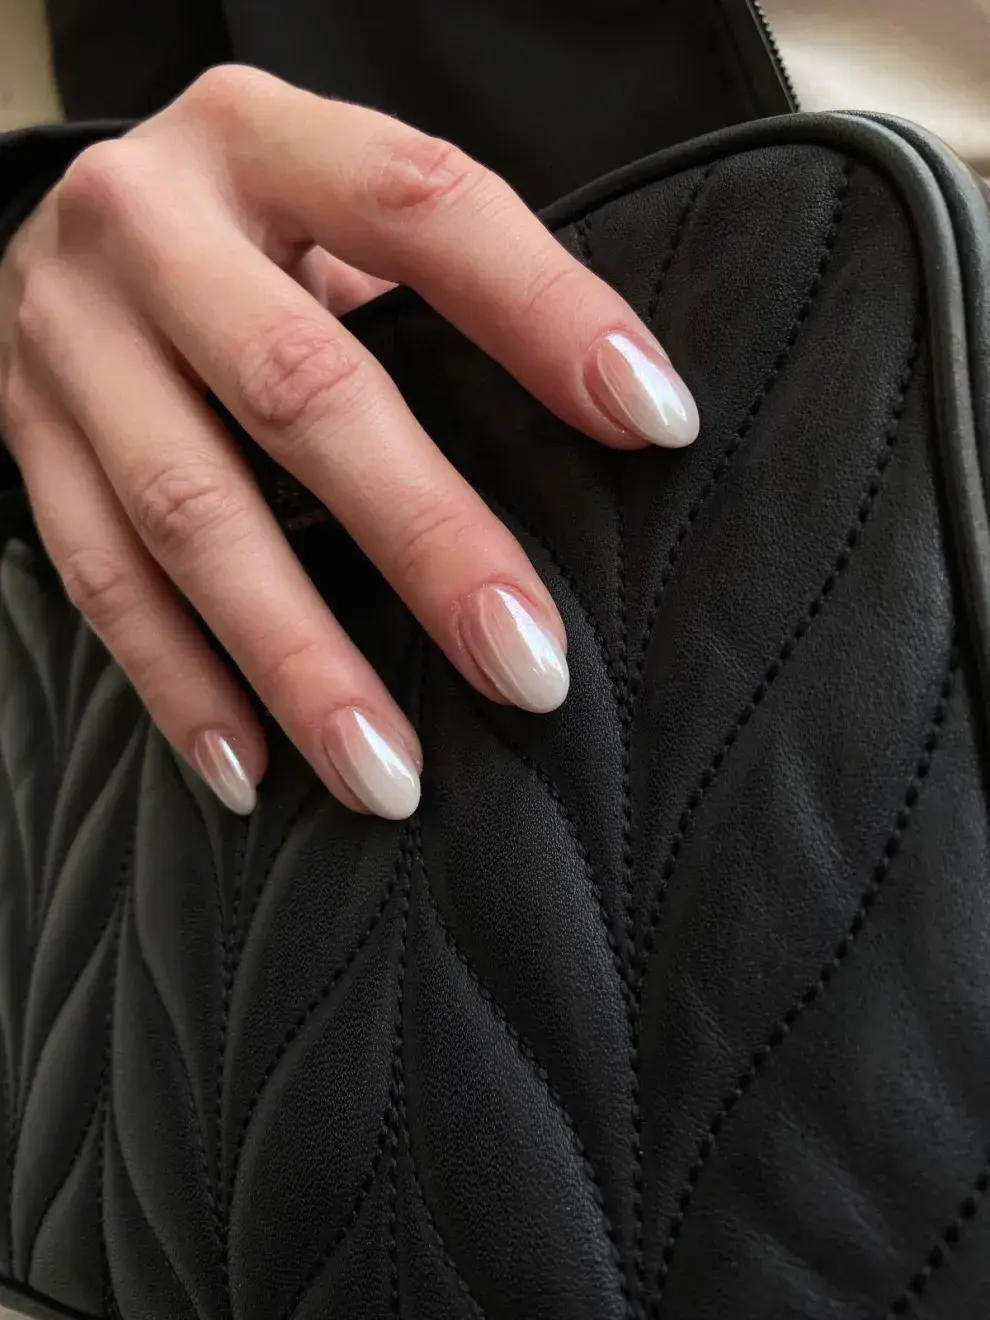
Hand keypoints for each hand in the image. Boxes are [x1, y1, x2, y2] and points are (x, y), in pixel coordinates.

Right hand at [0, 65, 697, 819]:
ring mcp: (72, 341)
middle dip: (423, 538)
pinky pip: (99, 580)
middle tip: (526, 665)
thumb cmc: (249, 233)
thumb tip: (610, 423)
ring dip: (297, 658)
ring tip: (389, 774)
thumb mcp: (334, 209)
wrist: (67, 233)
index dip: (543, 311)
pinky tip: (254, 771)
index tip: (655, 421)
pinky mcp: (26, 440)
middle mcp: (149, 226)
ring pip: (187, 513)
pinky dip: (181, 684)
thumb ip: (434, 287)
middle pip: (297, 389)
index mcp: (261, 140)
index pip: (423, 205)